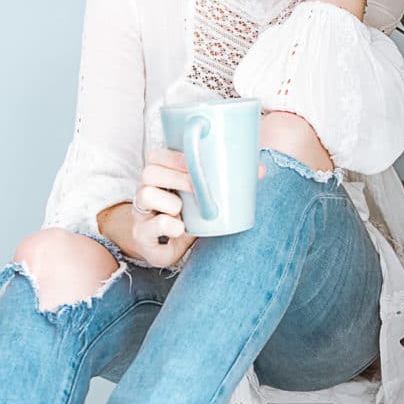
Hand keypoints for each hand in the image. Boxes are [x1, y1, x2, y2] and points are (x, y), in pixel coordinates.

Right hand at [131, 148, 265, 267]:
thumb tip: (262, 169)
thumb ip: (229, 182)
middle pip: (149, 172)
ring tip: (183, 211)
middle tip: (196, 187)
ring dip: (170, 202)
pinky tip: (179, 229)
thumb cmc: (187, 215)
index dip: (173, 156)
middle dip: (175, 177)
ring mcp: (141, 214)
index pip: (157, 156)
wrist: (165, 247)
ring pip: (145, 196)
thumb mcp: (204, 197)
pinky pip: (147, 227)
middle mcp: (145, 191)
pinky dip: (166, 226)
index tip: (192, 161)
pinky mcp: (141, 235)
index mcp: (160, 177)